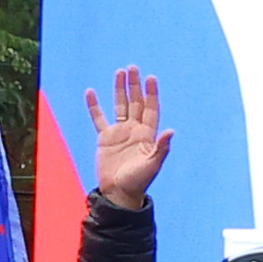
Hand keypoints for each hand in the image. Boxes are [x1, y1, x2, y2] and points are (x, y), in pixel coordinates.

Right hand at [84, 66, 172, 209]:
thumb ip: (161, 148)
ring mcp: (120, 132)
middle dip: (135, 85)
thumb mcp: (152, 165)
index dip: (151, 93)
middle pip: (136, 102)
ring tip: (119, 72)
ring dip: (120, 89)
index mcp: (147, 135)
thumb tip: (171, 131)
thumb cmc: (138, 181)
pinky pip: (98, 118)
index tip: (151, 78)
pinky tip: (91, 92)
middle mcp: (134, 130)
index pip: (151, 109)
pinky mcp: (105, 138)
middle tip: (133, 68)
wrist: (119, 193)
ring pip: (120, 105)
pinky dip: (94, 105)